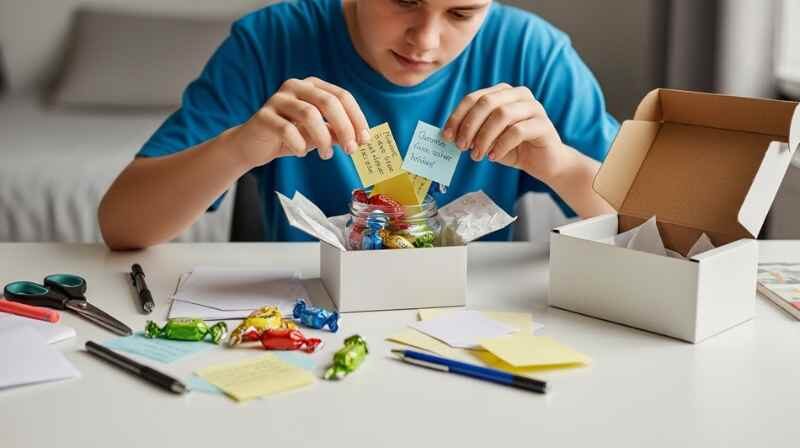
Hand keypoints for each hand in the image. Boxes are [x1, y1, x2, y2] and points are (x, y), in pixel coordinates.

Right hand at [232, 77, 370, 166]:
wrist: (253, 145)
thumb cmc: (290, 137)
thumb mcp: (318, 135)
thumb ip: (336, 132)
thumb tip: (361, 139)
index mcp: (313, 86)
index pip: (342, 96)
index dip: (357, 118)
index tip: (365, 140)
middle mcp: (296, 86)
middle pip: (328, 101)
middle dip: (344, 127)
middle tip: (351, 150)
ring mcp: (278, 99)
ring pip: (309, 114)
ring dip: (323, 138)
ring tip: (327, 156)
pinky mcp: (263, 115)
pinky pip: (287, 129)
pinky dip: (299, 144)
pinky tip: (302, 153)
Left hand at [443, 83, 565, 181]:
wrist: (545, 162)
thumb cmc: (513, 148)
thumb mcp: (488, 138)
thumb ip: (472, 132)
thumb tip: (449, 134)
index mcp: (503, 93)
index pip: (474, 98)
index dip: (457, 116)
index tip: (447, 136)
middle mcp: (519, 95)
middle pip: (487, 102)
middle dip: (469, 126)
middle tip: (461, 146)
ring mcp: (534, 107)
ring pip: (502, 115)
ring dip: (484, 137)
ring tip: (476, 155)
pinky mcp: (543, 124)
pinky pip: (517, 132)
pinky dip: (501, 145)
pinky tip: (493, 157)